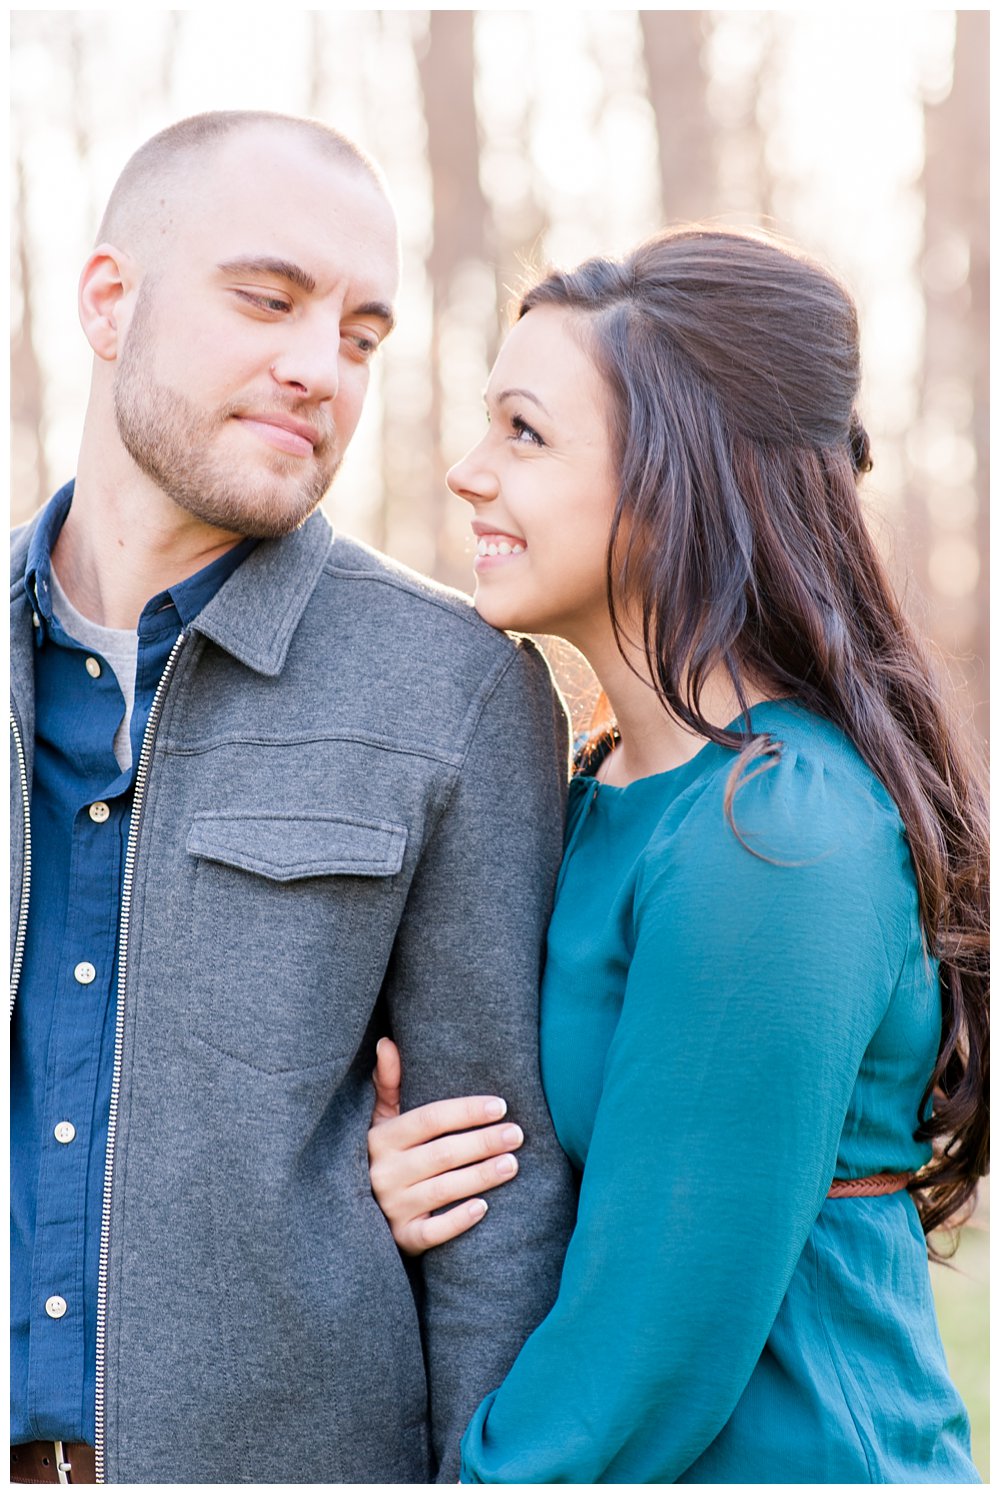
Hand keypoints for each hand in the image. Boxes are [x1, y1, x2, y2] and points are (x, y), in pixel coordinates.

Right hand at [368, 1037, 525, 1254]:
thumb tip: (387, 1042)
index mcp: (382, 1138)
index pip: (430, 1120)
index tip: (501, 1106)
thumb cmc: (381, 1157)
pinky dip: (458, 1221)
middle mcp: (385, 1171)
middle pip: (442, 1153)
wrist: (356, 1216)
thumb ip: (388, 1084)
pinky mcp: (402, 1238)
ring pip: (443, 1189)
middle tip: (517, 1134)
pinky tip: (484, 1208)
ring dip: (480, 1176)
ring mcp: (393, 1206)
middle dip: (483, 1142)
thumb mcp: (379, 1121)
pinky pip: (432, 1232)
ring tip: (512, 1164)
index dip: (466, 1111)